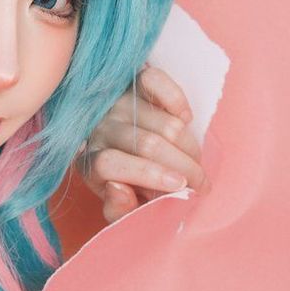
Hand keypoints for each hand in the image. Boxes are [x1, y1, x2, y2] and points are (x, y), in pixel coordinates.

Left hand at [81, 63, 210, 223]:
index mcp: (89, 162)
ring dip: (189, 146)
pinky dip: (176, 99)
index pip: (109, 164)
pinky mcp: (131, 82)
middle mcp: (99, 129)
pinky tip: (186, 119)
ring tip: (195, 162)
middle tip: (200, 184)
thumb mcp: (119, 204)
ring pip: (163, 124)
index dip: (147, 175)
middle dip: (183, 167)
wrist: (124, 146)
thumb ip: (119, 209)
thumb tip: (119, 190)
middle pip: (146, 144)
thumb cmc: (125, 180)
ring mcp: (116, 103)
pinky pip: (154, 81)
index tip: (179, 186)